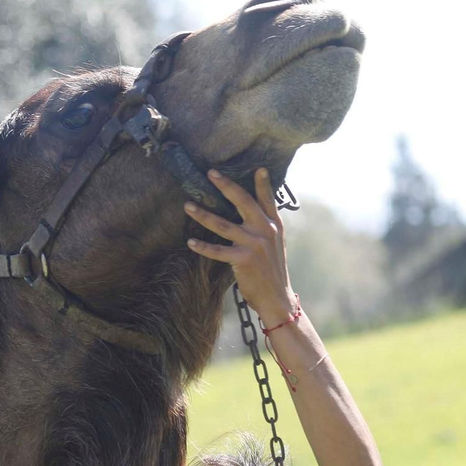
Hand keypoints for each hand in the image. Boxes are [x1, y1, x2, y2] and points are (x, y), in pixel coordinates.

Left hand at [184, 168, 297, 322]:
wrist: (277, 297)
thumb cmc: (272, 271)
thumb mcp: (276, 245)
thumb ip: (266, 228)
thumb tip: (257, 214)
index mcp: (274, 225)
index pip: (268, 199)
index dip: (263, 183)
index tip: (258, 168)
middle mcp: (265, 230)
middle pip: (243, 202)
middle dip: (226, 186)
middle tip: (211, 173)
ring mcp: (254, 244)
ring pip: (223, 224)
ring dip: (203, 214)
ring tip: (187, 205)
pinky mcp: (243, 259)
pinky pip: (218, 251)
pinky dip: (202, 246)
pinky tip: (190, 242)